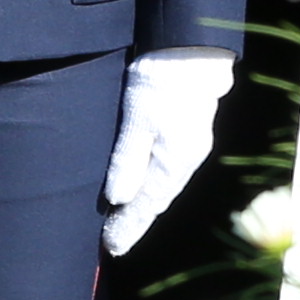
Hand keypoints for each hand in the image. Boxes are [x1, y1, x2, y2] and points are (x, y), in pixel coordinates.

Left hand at [102, 49, 237, 258]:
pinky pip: (164, 172)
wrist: (188, 52)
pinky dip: (150, 187)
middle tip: (112, 244)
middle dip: (134, 223)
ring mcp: (186, 148)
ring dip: (142, 207)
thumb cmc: (161, 82)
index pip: (146, 205)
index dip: (128, 227)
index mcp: (173, 162)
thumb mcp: (137, 119)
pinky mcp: (183, 135)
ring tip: (122, 225)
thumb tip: (118, 199)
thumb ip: (128, 159)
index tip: (111, 247)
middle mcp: (184, 160)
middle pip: (155, 201)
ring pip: (160, 187)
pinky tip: (140, 191)